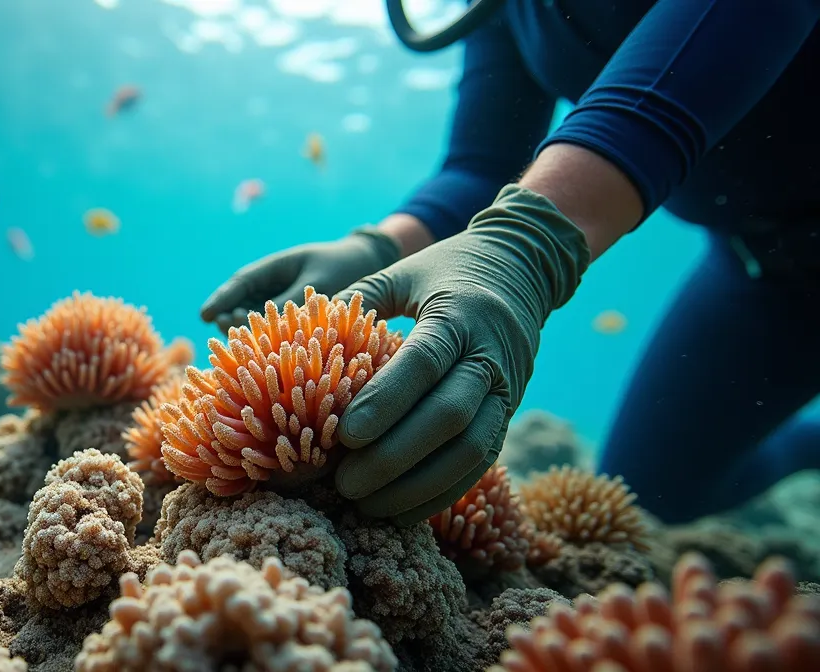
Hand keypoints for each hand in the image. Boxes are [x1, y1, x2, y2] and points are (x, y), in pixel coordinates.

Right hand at [200, 228, 401, 331]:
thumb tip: (266, 328)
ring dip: (249, 335)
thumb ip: (292, 305)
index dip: (221, 300)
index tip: (204, 316)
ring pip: (255, 323)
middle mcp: (272, 288)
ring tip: (244, 347)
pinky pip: (275, 334)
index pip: (240, 284)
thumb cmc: (342, 267)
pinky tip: (268, 360)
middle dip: (231, 319)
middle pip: (241, 305)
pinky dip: (269, 344)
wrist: (369, 264)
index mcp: (273, 269)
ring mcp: (280, 306)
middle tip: (225, 330)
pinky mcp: (292, 323)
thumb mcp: (318, 285)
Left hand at [332, 185, 591, 523]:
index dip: (385, 402)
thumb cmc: (447, 270)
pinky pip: (481, 465)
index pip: (423, 364)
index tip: (344, 436)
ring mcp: (506, 391)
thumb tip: (303, 332)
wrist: (523, 269)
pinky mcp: (510, 416)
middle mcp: (489, 357)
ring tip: (367, 508)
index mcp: (459, 316)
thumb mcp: (403, 272)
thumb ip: (358, 300)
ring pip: (471, 451)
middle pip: (449, 417)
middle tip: (344, 484)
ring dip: (418, 487)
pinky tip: (400, 513)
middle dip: (395, 458)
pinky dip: (442, 494)